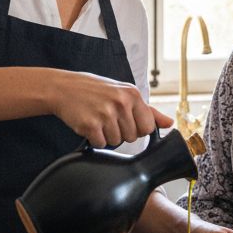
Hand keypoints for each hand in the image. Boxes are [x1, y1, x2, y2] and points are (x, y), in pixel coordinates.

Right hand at [49, 71, 172, 146]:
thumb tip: (169, 123)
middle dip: (120, 132)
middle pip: (132, 137)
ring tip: (97, 119)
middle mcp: (121, 102)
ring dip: (106, 136)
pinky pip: (101, 144)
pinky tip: (88, 124)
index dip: (137, 128)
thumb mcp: (123, 93)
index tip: (125, 119)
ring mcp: (106, 114)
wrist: (63, 88)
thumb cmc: (94, 90)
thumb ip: (148, 110)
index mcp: (132, 94)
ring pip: (117, 142)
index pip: (148, 127)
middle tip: (107, 117)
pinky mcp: (91, 125)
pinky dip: (94, 139)